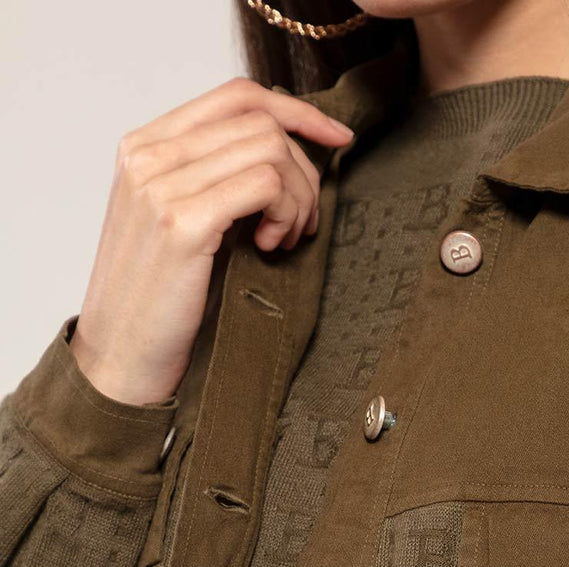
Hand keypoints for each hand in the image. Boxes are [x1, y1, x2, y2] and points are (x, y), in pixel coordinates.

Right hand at [68, 76, 354, 405]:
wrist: (120, 357)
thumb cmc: (159, 301)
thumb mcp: (181, 223)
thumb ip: (215, 180)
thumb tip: (288, 155)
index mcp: (146, 147)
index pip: (237, 97)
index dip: (297, 112)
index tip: (337, 138)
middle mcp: (149, 155)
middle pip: (261, 121)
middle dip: (304, 170)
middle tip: (302, 223)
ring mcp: (161, 186)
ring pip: (269, 150)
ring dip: (298, 197)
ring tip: (283, 240)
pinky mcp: (183, 222)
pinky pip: (266, 185)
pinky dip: (286, 213)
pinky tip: (271, 247)